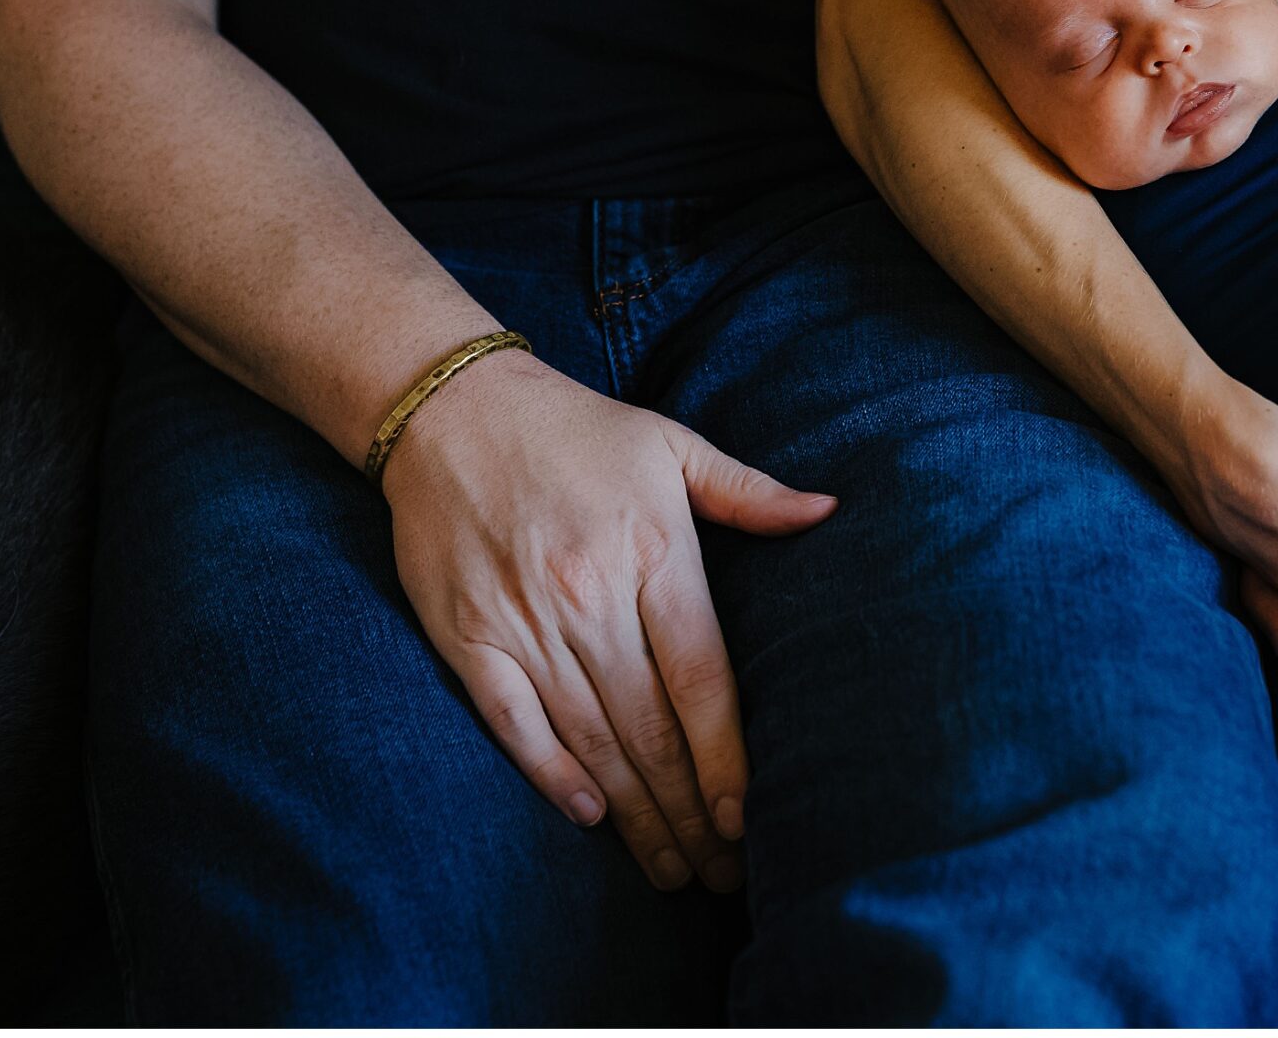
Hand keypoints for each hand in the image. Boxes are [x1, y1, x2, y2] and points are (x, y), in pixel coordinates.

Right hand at [379, 349, 836, 892]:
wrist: (447, 406)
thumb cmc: (574, 430)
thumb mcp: (670, 443)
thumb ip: (749, 492)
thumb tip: (829, 510)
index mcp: (653, 552)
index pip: (702, 678)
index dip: (726, 758)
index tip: (747, 819)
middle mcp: (589, 595)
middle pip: (651, 727)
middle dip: (688, 810)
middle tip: (718, 871)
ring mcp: (523, 620)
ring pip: (590, 738)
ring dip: (633, 812)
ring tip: (667, 868)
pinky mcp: (465, 636)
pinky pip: (512, 722)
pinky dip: (549, 774)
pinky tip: (587, 816)